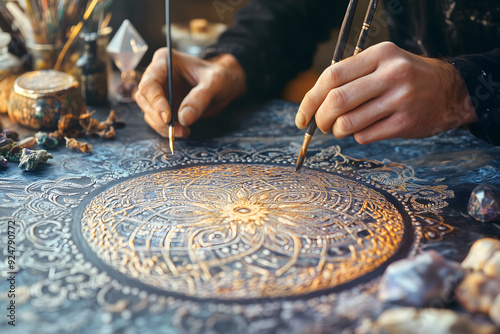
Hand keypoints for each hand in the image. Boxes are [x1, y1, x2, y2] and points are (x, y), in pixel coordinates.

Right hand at [135, 49, 246, 137]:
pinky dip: (167, 130)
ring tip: (184, 131)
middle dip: (158, 118)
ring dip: (162, 126)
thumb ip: (200, 97)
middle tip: (177, 130)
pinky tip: (183, 131)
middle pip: (144, 99)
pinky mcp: (163, 107)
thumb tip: (184, 118)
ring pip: (148, 112)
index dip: (155, 101)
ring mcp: (159, 92)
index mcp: (164, 61)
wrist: (225, 85)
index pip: (149, 83)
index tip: (168, 118)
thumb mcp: (215, 82)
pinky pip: (157, 121)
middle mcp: (157, 76)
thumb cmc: (220, 76)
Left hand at [295, 42, 477, 143]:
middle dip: (320, 119)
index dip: (310, 99)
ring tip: (341, 129)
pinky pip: (365, 136)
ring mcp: (400, 99)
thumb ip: (351, 77)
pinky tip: (365, 130)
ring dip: (337, 131)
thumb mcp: (382, 63)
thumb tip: (313, 103)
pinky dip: (357, 137)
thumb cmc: (406, 78)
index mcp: (379, 54)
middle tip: (320, 126)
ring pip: (348, 122)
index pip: (331, 76)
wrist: (452, 91)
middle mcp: (391, 74)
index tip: (301, 117)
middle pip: (336, 100)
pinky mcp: (406, 122)